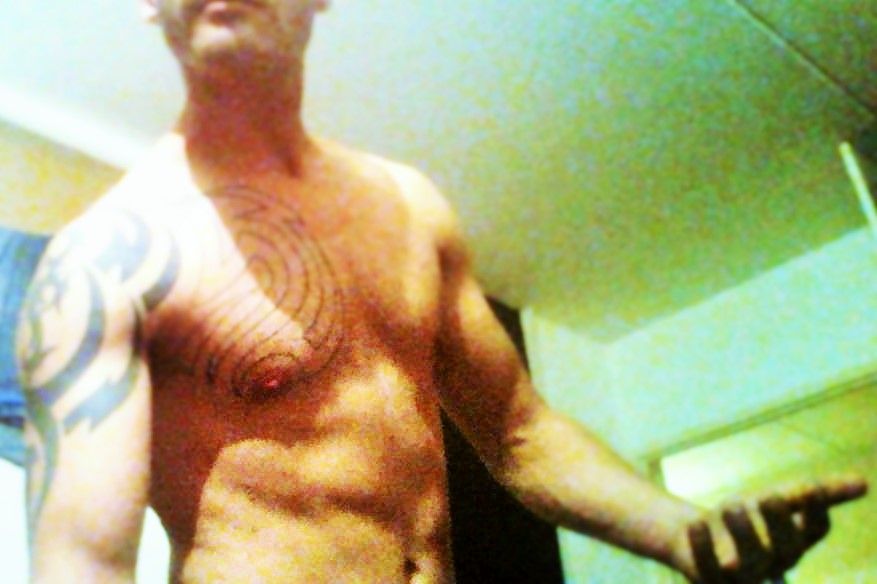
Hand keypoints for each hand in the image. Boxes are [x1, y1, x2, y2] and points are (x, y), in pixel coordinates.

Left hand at [674, 476, 866, 583]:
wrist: (689, 533)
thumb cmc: (741, 518)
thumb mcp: (773, 499)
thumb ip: (813, 494)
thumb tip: (864, 483)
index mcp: (793, 540)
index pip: (816, 530)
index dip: (817, 511)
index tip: (810, 488)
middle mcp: (772, 562)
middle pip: (785, 548)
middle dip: (779, 523)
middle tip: (769, 496)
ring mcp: (741, 575)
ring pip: (748, 563)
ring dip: (742, 533)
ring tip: (730, 505)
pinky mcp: (708, 578)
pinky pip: (707, 568)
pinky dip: (702, 547)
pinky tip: (697, 523)